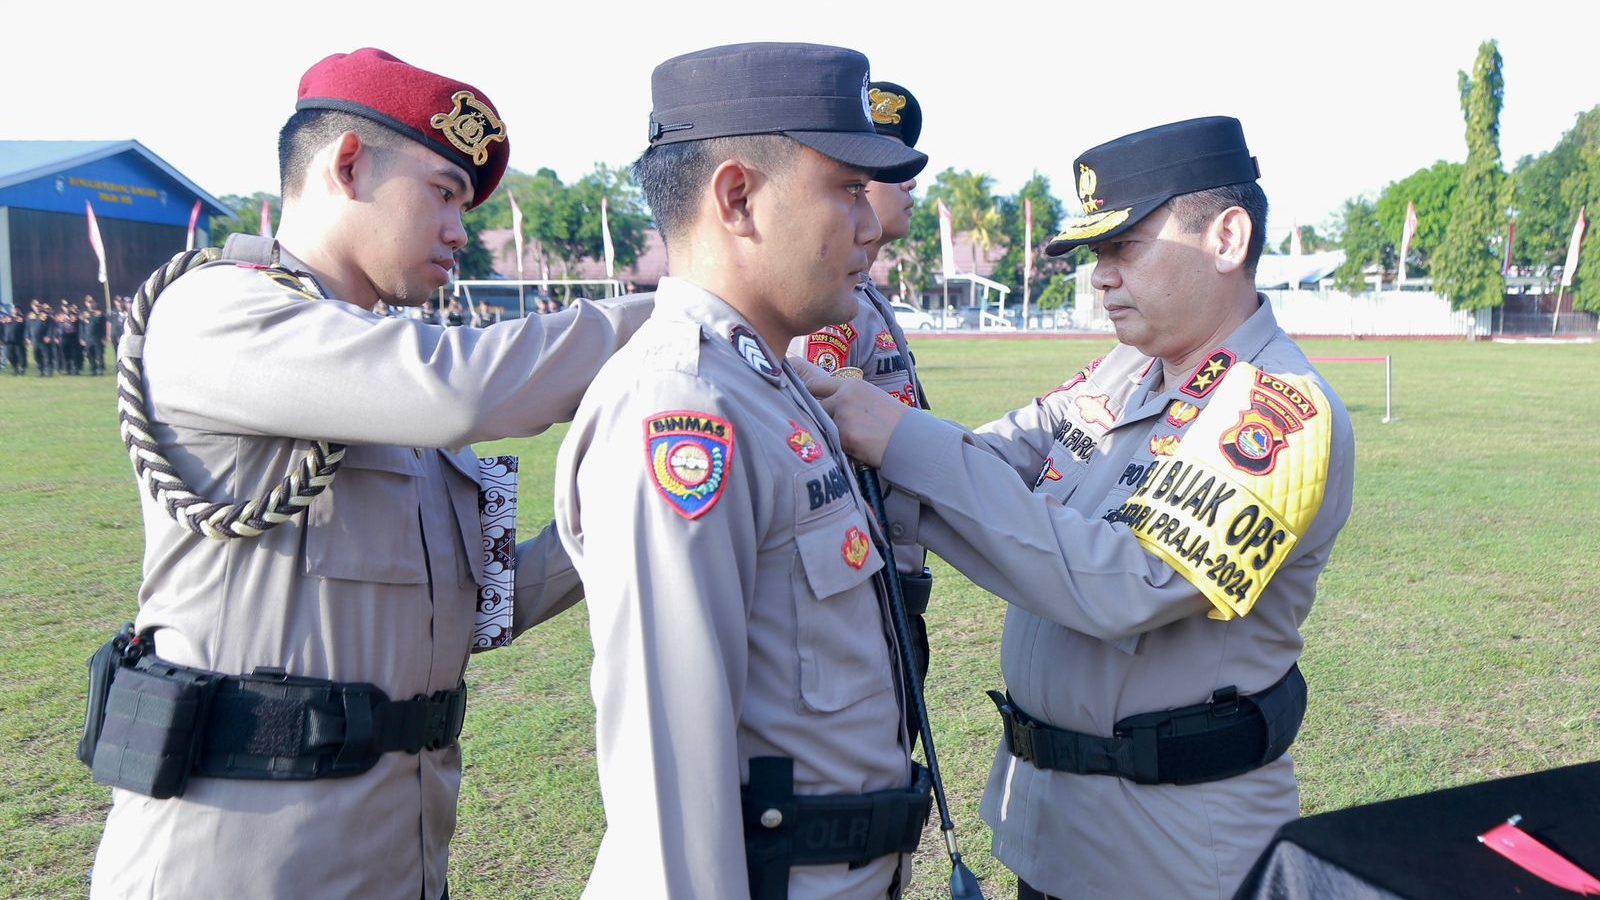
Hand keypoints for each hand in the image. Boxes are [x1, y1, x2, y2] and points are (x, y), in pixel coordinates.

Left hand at [790, 356, 908, 467]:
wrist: (911, 439)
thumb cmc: (893, 421)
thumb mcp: (871, 398)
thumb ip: (848, 398)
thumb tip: (826, 404)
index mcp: (851, 385)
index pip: (814, 385)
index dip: (810, 396)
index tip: (809, 404)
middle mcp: (844, 397)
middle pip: (815, 407)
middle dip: (820, 418)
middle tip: (832, 428)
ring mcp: (843, 416)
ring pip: (822, 426)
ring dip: (830, 434)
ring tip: (852, 439)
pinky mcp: (845, 436)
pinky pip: (832, 443)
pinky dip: (840, 448)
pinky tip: (856, 448)